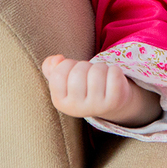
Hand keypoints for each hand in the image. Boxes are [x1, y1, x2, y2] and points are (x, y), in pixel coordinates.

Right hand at [41, 54, 161, 126]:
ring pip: (97, 70)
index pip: (58, 74)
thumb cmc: (82, 86)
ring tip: (101, 75)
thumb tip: (57, 59)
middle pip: (78, 71)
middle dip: (85, 65)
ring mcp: (97, 106)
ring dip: (101, 66)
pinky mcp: (115, 101)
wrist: (108, 102)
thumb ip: (50, 67)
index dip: (67, 64)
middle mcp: (77, 108)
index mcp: (60, 102)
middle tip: (89, 73)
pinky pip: (114, 73)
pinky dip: (115, 69)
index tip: (73, 70)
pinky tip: (112, 78)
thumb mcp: (63, 79)